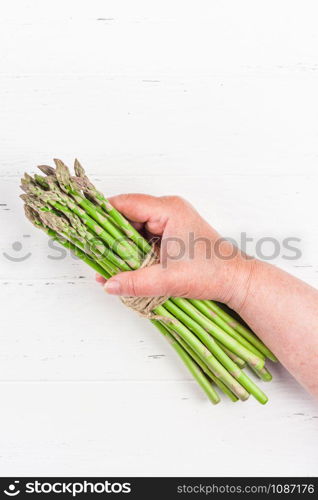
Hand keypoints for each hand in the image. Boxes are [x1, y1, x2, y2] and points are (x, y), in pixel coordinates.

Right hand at [96, 194, 252, 310]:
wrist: (236, 280)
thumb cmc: (211, 274)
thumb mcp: (170, 280)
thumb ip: (136, 282)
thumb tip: (108, 284)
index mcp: (169, 210)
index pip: (125, 203)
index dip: (102, 214)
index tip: (84, 228)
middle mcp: (168, 210)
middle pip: (127, 215)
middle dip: (110, 235)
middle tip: (93, 252)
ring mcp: (170, 220)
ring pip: (134, 227)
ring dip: (121, 245)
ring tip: (106, 263)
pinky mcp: (171, 233)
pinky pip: (143, 236)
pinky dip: (133, 250)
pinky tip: (124, 266)